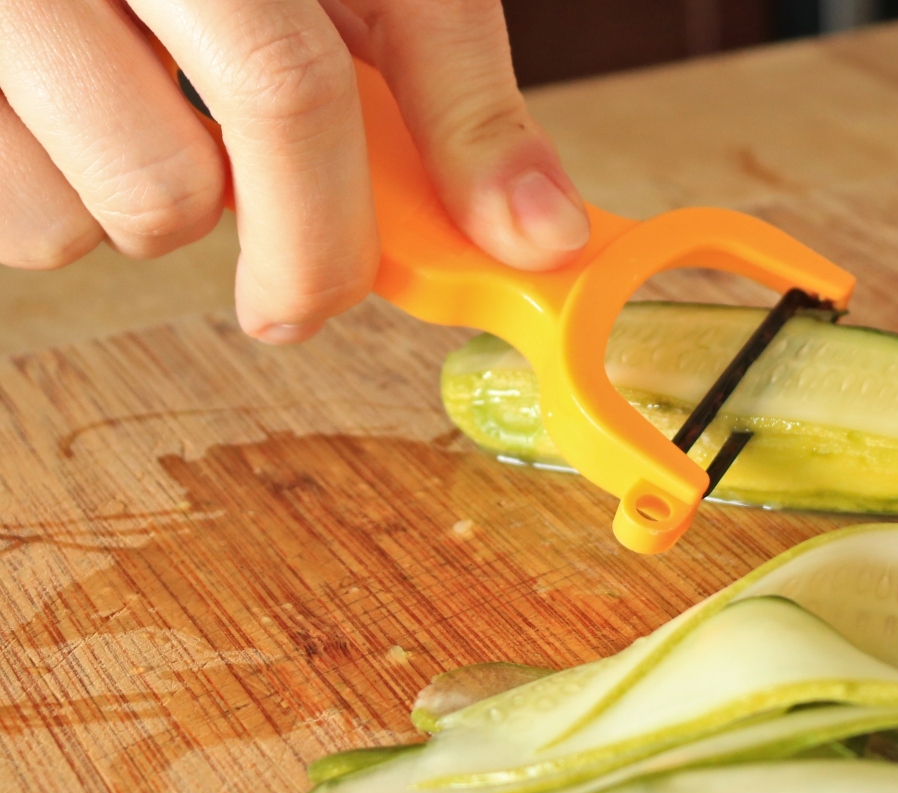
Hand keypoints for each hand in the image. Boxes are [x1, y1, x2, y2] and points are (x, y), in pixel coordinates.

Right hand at [0, 0, 587, 343]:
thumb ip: (452, 91)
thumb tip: (536, 236)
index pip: (281, 85)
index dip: (334, 223)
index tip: (351, 294)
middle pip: (166, 186)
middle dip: (250, 234)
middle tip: (278, 223)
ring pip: (70, 221)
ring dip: (142, 204)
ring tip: (153, 102)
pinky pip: (2, 216)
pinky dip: (55, 192)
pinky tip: (76, 107)